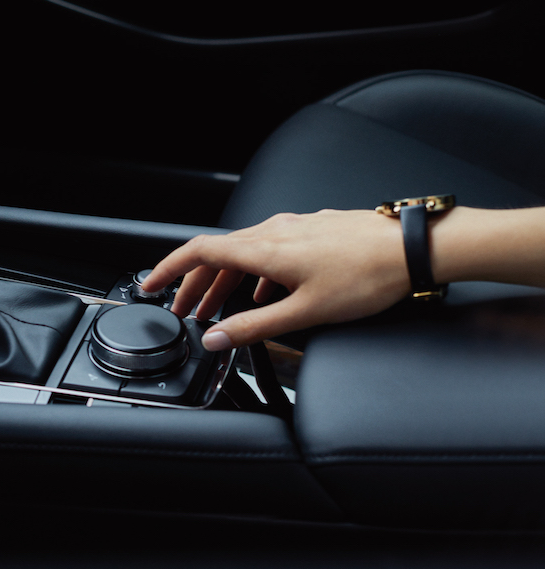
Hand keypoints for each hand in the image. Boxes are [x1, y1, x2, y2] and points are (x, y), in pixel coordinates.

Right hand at [141, 209, 409, 348]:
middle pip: (218, 255)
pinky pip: (270, 249)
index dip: (168, 269)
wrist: (416, 248)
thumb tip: (217, 339)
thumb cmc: (369, 276)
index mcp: (265, 249)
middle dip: (195, 284)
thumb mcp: (306, 312)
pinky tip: (268, 293)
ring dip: (225, 280)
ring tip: (222, 307)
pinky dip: (255, 273)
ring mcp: (296, 228)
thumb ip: (255, 327)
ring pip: (245, 252)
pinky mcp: (315, 230)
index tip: (151, 284)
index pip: (199, 252)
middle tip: (184, 309)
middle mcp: (275, 232)